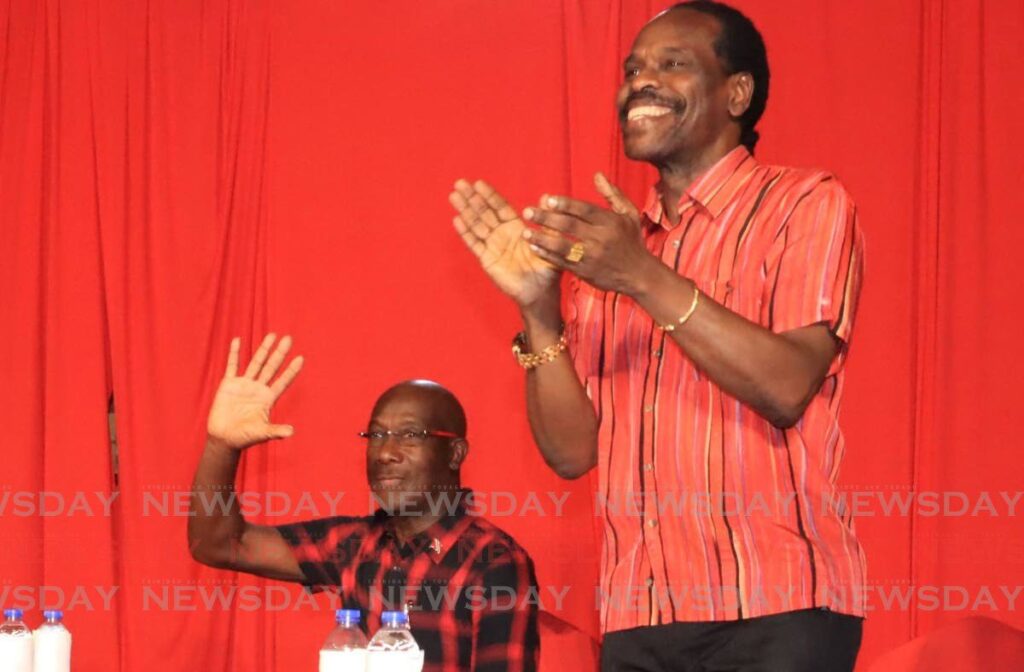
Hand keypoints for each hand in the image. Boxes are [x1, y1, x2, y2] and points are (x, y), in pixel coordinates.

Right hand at [206, 334, 303, 450]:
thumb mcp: (261, 433)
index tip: (301, 358)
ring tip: (272, 335)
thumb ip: (275, 431)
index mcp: (268, 399)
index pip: (283, 381)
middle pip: (271, 367)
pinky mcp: (228, 385)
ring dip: (263, 349)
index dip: (291, 370)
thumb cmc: (244, 437)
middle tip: (289, 338)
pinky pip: (232, 365)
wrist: (224, 438)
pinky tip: (237, 341)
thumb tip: (291, 432)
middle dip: (280, 353)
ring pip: (256, 363)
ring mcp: (244, 385)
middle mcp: (258, 389)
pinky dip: (234, 353)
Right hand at [450, 179, 559, 306]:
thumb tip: (546, 196)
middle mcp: (502, 234)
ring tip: (454, 196)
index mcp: (516, 228)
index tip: (478, 183)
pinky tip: (457, 220)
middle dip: (472, 198)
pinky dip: (466, 233)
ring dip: (465, 210)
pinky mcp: (487, 260)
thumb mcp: (551, 241)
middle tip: (460, 183)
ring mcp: (493, 246)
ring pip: (476, 225)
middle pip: (484, 212)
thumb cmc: (548, 268)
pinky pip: (474, 244)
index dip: (489, 195)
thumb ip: (546, 221)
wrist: (540, 292)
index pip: (500, 207)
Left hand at [523, 172, 655, 294]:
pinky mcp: (586, 272)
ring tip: (525, 232)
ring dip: (542, 239)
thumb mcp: (628, 214)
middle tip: (527, 212)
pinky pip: (563, 263)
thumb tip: (597, 175)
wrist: (640, 275)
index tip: (547, 199)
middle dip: (546, 219)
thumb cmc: (632, 241)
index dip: (565, 204)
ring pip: (563, 246)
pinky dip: (547, 256)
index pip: (584, 210)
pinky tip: (534, 248)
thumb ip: (612, 194)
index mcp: (610, 222)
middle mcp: (601, 239)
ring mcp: (592, 257)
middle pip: (570, 226)